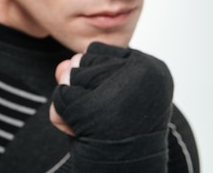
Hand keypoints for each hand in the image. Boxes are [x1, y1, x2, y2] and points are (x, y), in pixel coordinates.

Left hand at [50, 42, 172, 139]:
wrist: (124, 171)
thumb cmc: (117, 132)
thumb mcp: (104, 92)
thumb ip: (81, 71)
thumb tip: (64, 67)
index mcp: (153, 67)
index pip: (97, 51)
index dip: (96, 80)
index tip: (116, 104)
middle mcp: (143, 74)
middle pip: (81, 60)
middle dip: (82, 90)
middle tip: (105, 118)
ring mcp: (119, 91)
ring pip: (69, 76)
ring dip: (73, 103)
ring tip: (97, 124)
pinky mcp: (95, 109)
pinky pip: (60, 97)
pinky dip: (62, 116)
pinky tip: (83, 132)